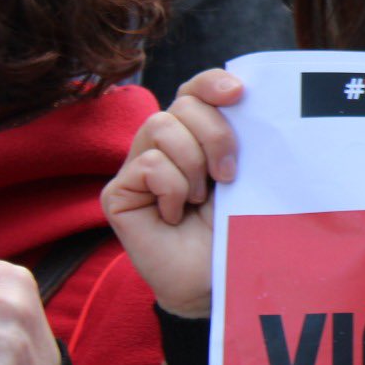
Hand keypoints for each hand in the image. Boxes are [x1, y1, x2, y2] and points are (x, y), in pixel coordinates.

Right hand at [103, 69, 244, 317]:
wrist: (214, 281)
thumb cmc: (234, 230)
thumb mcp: (246, 177)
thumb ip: (240, 139)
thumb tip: (247, 99)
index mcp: (196, 135)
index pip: (196, 90)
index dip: (212, 83)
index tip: (239, 92)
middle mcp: (162, 145)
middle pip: (182, 104)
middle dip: (215, 134)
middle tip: (229, 175)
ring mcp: (136, 167)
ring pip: (161, 127)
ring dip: (193, 164)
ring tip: (200, 199)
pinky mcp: (117, 193)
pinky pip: (149, 164)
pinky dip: (172, 188)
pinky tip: (175, 215)